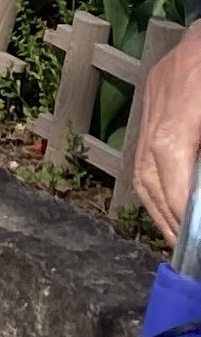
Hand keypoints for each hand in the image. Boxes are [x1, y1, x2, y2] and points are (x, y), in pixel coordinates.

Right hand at [134, 21, 200, 246]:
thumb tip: (196, 192)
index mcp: (188, 97)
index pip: (168, 157)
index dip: (175, 201)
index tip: (188, 235)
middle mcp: (163, 96)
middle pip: (146, 166)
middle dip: (163, 212)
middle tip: (182, 246)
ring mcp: (156, 93)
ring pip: (140, 158)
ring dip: (156, 200)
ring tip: (174, 231)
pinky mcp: (158, 90)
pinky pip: (145, 143)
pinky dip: (156, 177)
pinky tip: (171, 196)